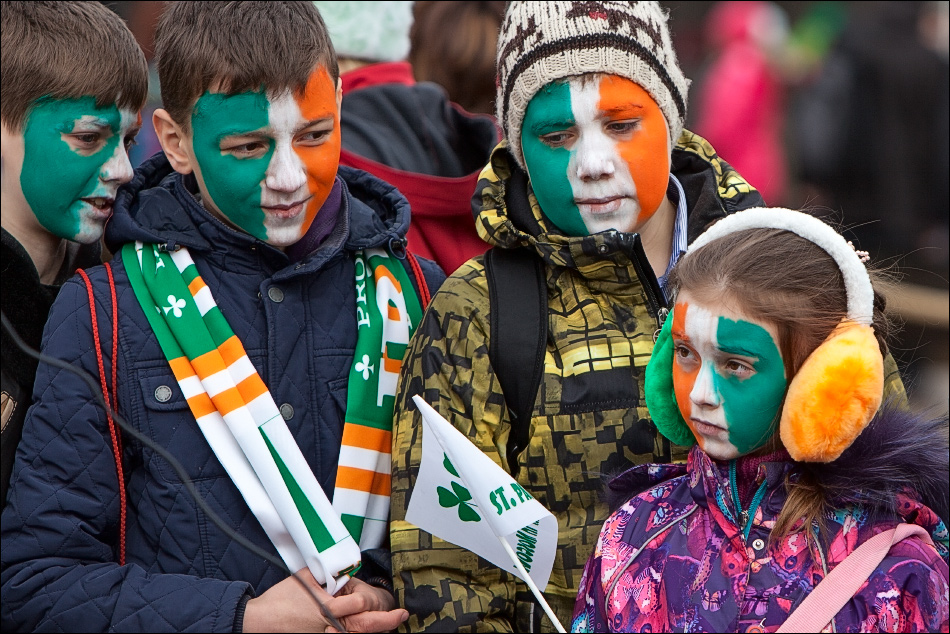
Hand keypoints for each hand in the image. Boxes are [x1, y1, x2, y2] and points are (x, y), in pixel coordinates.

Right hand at [242, 570, 407, 632]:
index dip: (368, 603)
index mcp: (325, 606)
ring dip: (373, 628)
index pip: (354, 606)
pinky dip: (356, 633)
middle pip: (361, 626)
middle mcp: (327, 624)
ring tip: (392, 622)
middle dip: (384, 621)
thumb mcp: (304, 578)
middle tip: (400, 615)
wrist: (260, 620)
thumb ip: (325, 574)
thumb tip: (339, 568)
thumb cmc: (280, 599)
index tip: (382, 601)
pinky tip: (369, 630)